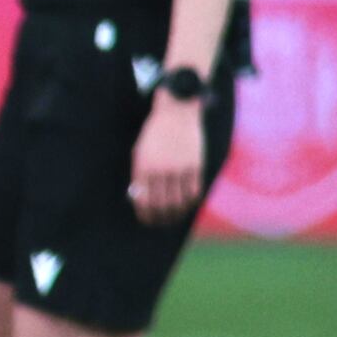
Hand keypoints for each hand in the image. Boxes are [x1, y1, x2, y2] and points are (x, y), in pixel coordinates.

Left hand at [131, 93, 212, 224]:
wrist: (176, 112)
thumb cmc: (155, 134)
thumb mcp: (140, 152)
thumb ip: (140, 175)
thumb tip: (141, 199)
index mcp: (142, 167)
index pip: (143, 201)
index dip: (145, 215)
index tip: (147, 221)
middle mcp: (160, 170)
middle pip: (161, 205)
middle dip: (161, 218)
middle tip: (162, 223)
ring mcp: (179, 168)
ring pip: (179, 202)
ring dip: (177, 214)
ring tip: (175, 217)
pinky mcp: (196, 165)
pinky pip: (194, 191)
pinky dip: (191, 202)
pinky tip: (188, 205)